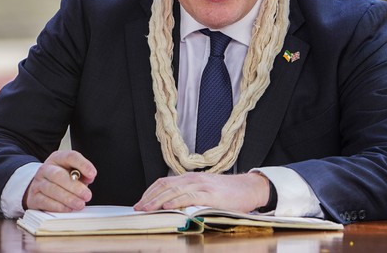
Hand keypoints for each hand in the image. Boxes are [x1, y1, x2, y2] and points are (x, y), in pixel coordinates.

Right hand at [23, 150, 96, 212]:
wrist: (40, 187)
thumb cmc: (61, 179)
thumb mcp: (72, 171)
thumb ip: (82, 173)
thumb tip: (89, 177)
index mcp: (58, 158)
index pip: (70, 157)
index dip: (83, 165)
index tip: (92, 174)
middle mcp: (46, 169)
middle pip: (59, 175)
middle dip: (75, 187)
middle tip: (87, 195)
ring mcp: (38, 183)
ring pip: (52, 190)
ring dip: (68, 198)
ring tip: (80, 204)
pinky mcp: (34, 198)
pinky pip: (45, 202)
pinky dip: (58, 206)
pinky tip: (68, 209)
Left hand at [133, 172, 269, 212]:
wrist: (249, 188)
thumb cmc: (228, 193)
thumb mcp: (205, 190)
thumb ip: (190, 194)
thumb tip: (172, 205)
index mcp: (190, 178)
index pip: (163, 182)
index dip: (150, 192)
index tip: (140, 202)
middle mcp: (193, 179)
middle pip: (165, 186)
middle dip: (149, 198)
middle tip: (137, 208)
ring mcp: (201, 185)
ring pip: (173, 191)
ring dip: (157, 200)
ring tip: (146, 209)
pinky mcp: (210, 194)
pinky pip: (189, 196)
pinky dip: (176, 201)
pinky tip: (167, 206)